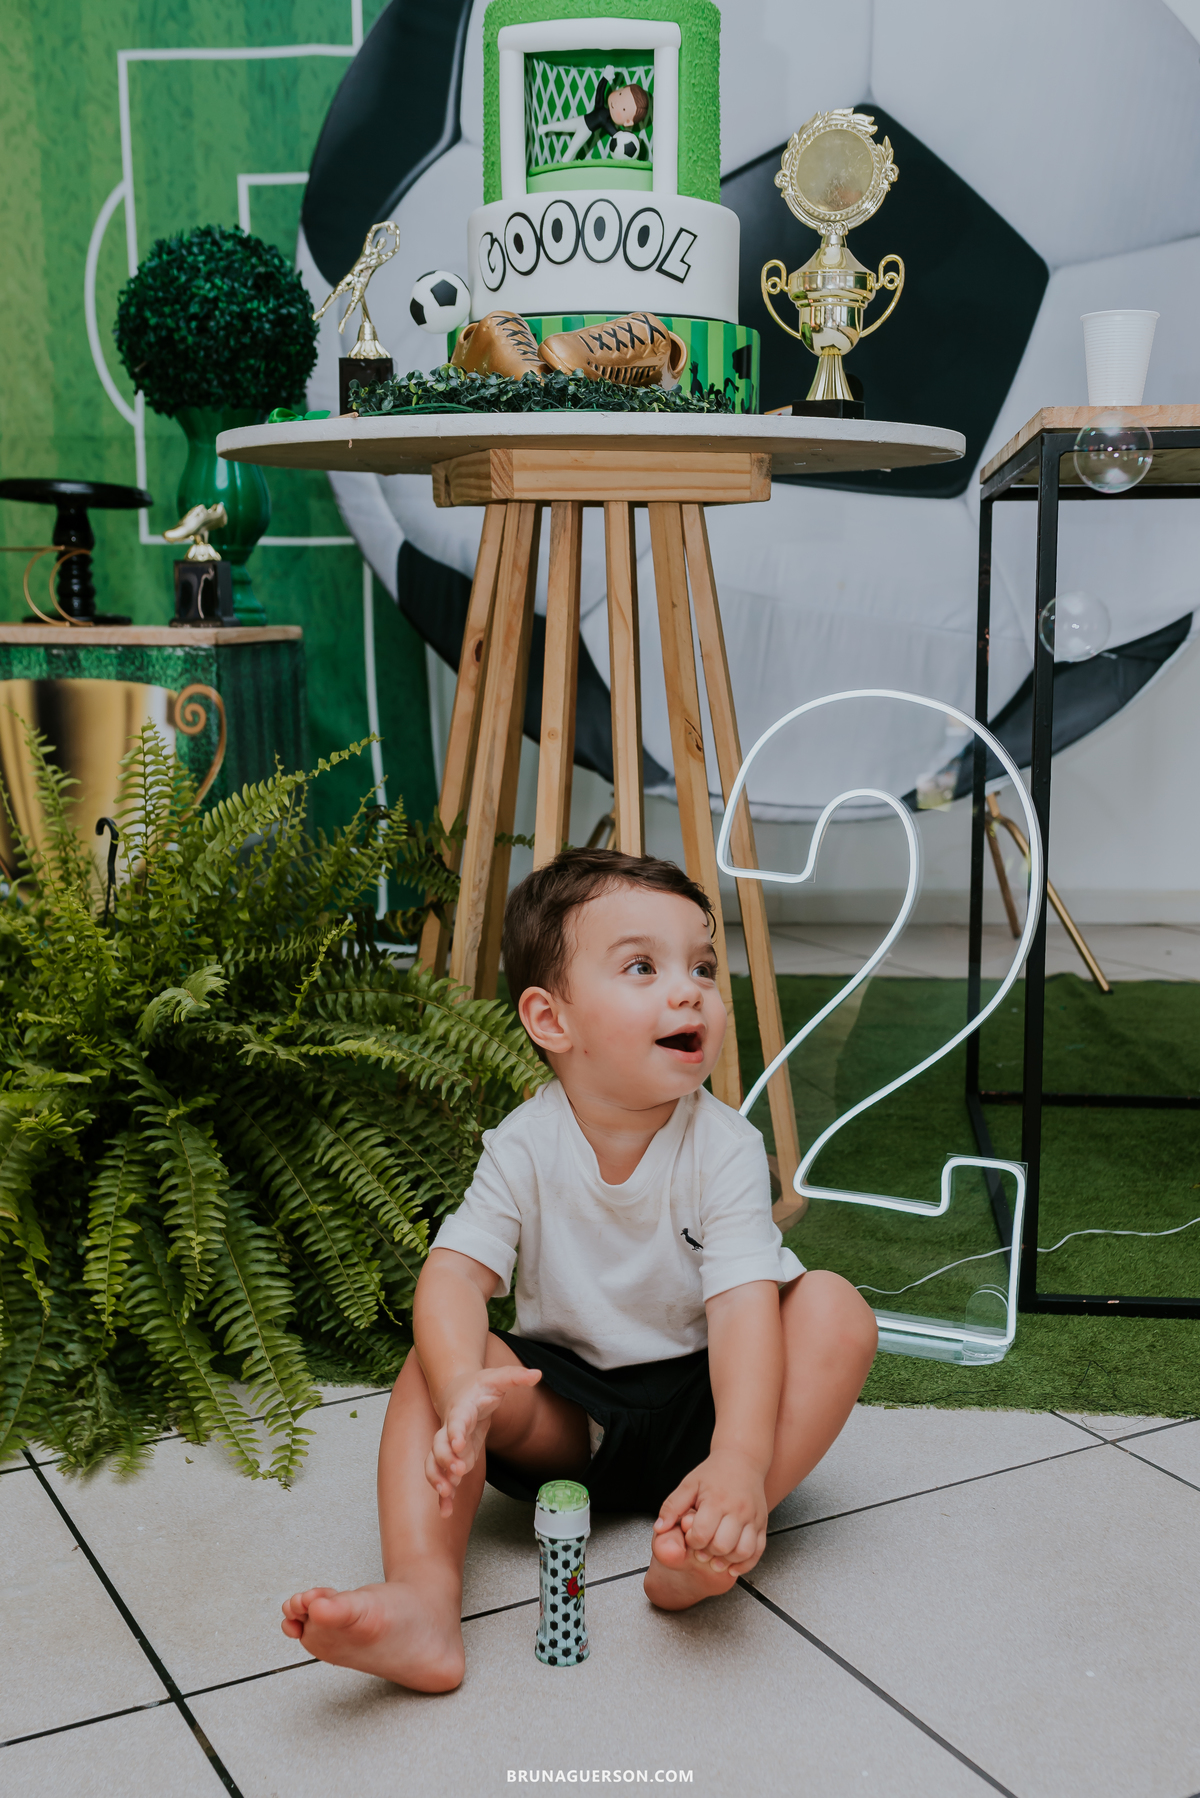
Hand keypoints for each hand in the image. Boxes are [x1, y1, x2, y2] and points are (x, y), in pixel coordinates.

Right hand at [425, 1366, 540, 1515]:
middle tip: (458, 1472)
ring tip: (446, 1493)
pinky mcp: (452, 1460)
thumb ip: (516, 1377)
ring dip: (438, 1478)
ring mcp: (449, 1447)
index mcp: (461, 1410)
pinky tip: (446, 1511)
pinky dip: (442, 1496)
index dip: (456, 1432)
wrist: (459, 1392)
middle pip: (440, 1445)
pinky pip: (442, 1478)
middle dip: (446, 1460)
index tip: (458, 1443)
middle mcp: (450, 1430)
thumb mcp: (498, 1378)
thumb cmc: (479, 1386)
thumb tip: (537, 1374)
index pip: (456, 1421)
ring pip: (435, 1464)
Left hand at [653, 1449, 767, 1574]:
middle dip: (709, 1552)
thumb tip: (659, 1528)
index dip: (693, 1541)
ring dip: (728, 1560)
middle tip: (703, 1545)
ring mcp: (753, 1518)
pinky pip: (758, 1551)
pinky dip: (746, 1563)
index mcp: (716, 1500)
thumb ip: (672, 1506)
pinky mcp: (762, 1523)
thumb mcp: (689, 1484)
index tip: (691, 1535)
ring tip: (717, 1555)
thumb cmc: (713, 1473)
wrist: (742, 1459)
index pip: (703, 1534)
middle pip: (723, 1546)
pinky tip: (733, 1564)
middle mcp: (737, 1510)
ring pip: (743, 1551)